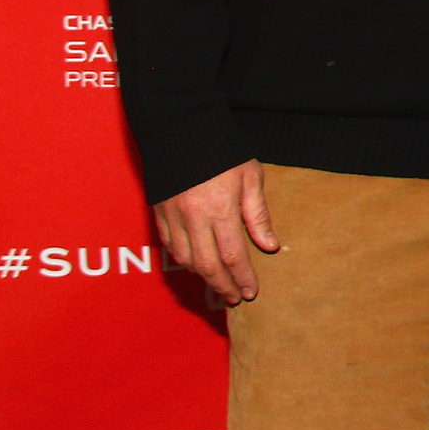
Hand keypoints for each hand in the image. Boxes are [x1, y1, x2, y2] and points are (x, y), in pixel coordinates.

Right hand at [152, 161, 279, 304]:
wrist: (182, 132)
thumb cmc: (223, 152)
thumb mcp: (250, 178)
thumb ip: (258, 214)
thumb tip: (269, 246)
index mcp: (220, 210)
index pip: (233, 256)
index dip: (242, 278)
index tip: (251, 292)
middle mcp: (194, 219)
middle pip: (208, 265)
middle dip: (223, 285)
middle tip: (235, 298)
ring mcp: (173, 218)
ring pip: (186, 261)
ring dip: (204, 277)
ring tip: (220, 285)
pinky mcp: (159, 214)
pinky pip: (171, 248)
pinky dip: (185, 262)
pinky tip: (197, 266)